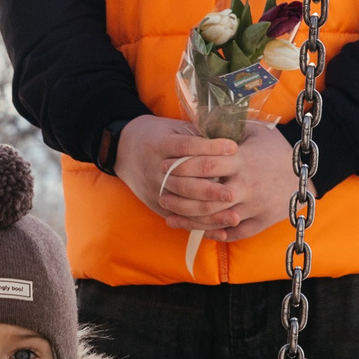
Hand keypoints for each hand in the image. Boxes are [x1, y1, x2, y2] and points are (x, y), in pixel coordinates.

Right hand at [114, 116, 235, 223]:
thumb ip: (195, 133)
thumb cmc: (155, 135)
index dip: (210, 148)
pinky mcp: (156, 205)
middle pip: (184, 183)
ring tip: (235, 216)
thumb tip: (226, 136)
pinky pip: (181, 219)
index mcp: (158, 144)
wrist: (123, 150)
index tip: (233, 148)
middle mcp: (154, 169)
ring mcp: (154, 190)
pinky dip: (201, 226)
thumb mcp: (171, 127)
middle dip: (211, 190)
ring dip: (210, 214)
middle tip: (234, 193)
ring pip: (184, 205)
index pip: (186, 147)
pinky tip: (221, 230)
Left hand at [158, 122, 297, 243]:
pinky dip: (214, 233)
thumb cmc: (279, 150)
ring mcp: (254, 206)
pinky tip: (197, 230)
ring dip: (189, 218)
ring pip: (215, 217)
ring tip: (169, 216)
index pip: (206, 163)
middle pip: (206, 193)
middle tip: (161, 190)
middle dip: (180, 193)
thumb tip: (201, 116)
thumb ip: (231, 126)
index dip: (181, 165)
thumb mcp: (258, 131)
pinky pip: (234, 233)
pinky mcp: (262, 222)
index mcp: (243, 160)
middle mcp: (247, 185)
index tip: (164, 165)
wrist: (308, 175)